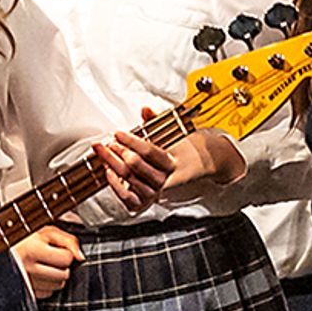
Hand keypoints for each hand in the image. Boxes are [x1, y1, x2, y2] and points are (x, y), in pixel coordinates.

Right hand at [16, 224, 80, 299]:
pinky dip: (47, 285)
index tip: (58, 249)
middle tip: (52, 257)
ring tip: (46, 265)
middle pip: (64, 275)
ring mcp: (25, 282)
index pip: (67, 258)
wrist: (2, 249)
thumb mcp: (47, 231)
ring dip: (56, 276)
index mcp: (33, 249)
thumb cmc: (25, 238)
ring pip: (57, 286)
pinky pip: (47, 294)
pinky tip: (40, 275)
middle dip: (62, 266)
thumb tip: (81, 257)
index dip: (67, 252)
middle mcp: (27, 268)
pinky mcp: (24, 292)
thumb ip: (68, 240)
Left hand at [96, 126, 238, 208]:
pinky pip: (131, 200)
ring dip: (115, 167)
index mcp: (175, 162)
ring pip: (132, 182)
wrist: (205, 166)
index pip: (150, 152)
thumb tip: (145, 109)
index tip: (118, 134)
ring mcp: (160, 192)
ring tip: (106, 154)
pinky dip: (117, 188)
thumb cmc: (189, 149)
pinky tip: (110, 174)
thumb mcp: (177, 132)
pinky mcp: (152, 200)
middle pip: (137, 168)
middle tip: (109, 144)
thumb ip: (156, 121)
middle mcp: (168, 179)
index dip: (131, 141)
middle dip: (119, 154)